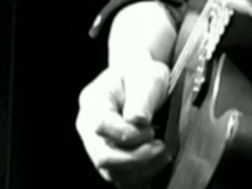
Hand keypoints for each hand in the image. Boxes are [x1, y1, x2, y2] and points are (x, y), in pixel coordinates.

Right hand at [76, 58, 170, 188]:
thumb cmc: (143, 75)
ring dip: (141, 169)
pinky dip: (141, 175)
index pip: (100, 125)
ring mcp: (96, 145)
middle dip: (135, 156)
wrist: (142, 81)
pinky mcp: (110, 159)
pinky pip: (121, 177)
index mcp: (93, 101)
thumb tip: (137, 121)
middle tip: (160, 145)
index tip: (150, 128)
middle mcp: (88, 127)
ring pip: (111, 172)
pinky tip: (159, 161)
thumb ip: (141, 97)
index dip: (126, 133)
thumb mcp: (147, 76)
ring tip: (163, 152)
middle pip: (102, 155)